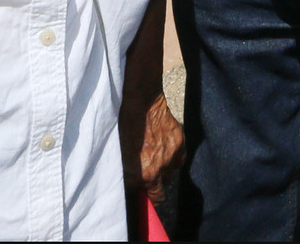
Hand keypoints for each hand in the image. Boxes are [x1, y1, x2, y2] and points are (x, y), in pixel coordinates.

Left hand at [119, 89, 185, 205]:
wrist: (140, 99)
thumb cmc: (123, 123)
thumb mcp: (119, 153)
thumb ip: (127, 173)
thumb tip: (131, 185)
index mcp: (141, 174)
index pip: (151, 200)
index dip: (147, 200)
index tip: (142, 196)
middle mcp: (158, 170)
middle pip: (161, 192)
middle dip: (154, 188)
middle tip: (147, 178)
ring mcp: (170, 156)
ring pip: (171, 174)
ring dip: (164, 171)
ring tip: (154, 159)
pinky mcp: (179, 143)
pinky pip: (180, 158)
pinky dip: (174, 157)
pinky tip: (165, 149)